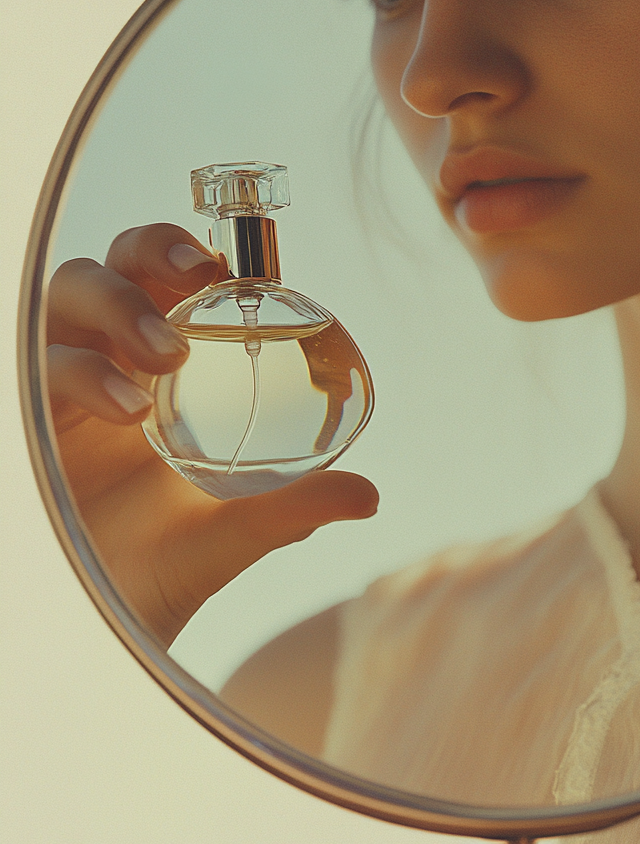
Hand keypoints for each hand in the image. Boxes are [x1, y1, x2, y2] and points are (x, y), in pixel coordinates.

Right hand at [47, 223, 377, 645]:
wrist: (100, 627)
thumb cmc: (163, 565)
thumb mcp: (234, 532)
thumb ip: (293, 509)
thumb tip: (366, 496)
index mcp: (162, 374)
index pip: (170, 285)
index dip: (194, 257)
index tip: (231, 268)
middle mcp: (109, 366)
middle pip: (114, 267)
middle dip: (152, 253)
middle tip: (199, 277)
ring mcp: (62, 388)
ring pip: (67, 296)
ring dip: (119, 305)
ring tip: (165, 354)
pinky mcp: (26, 422)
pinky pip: (38, 366)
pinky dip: (80, 368)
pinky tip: (126, 404)